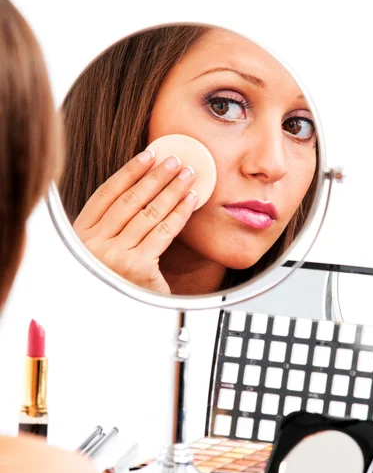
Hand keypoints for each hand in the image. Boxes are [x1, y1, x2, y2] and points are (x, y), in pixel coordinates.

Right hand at [73, 149, 197, 293]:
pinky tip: (191, 200)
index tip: (149, 155)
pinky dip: (180, 213)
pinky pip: (164, 231)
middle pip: (129, 200)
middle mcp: (94, 244)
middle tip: (176, 160)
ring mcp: (114, 256)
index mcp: (82, 235)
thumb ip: (114, 225)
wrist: (123, 317)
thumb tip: (145, 186)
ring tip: (188, 176)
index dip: (129, 172)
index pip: (106, 194)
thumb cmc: (119, 280)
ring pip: (148, 213)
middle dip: (156, 176)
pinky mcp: (137, 266)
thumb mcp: (106, 251)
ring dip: (171, 190)